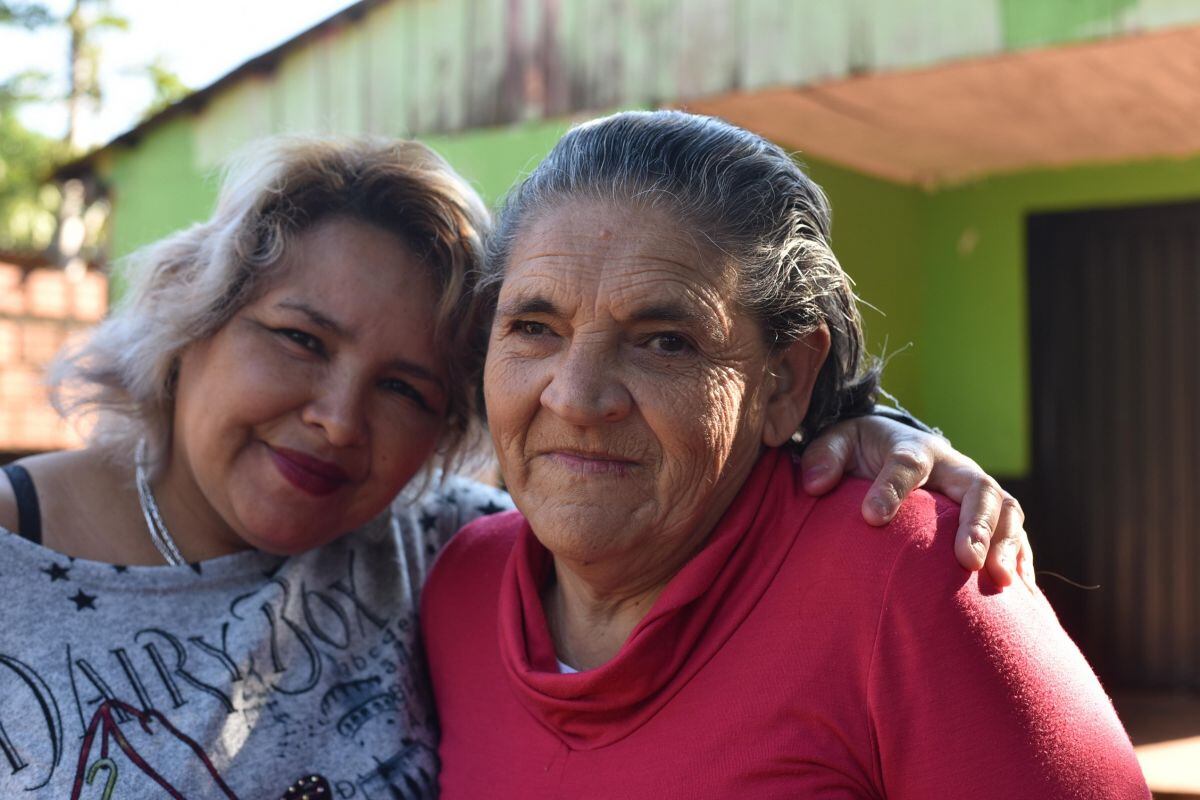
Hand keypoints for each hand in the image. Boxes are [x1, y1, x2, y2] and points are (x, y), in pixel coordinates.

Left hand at [800, 416, 1034, 590]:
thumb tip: (816, 484)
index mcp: (913, 448)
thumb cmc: (863, 452)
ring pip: (1006, 510)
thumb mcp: (837, 443)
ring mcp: (976, 492)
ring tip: (997, 579)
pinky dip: (1020, 559)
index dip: (891, 488)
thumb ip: (824, 458)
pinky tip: (1017, 591)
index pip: (907, 463)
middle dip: (976, 523)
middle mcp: (954, 468)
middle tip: (967, 559)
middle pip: (977, 487)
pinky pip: (1016, 534)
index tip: (871, 518)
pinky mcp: (991, 516)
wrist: (894, 447)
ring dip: (1005, 543)